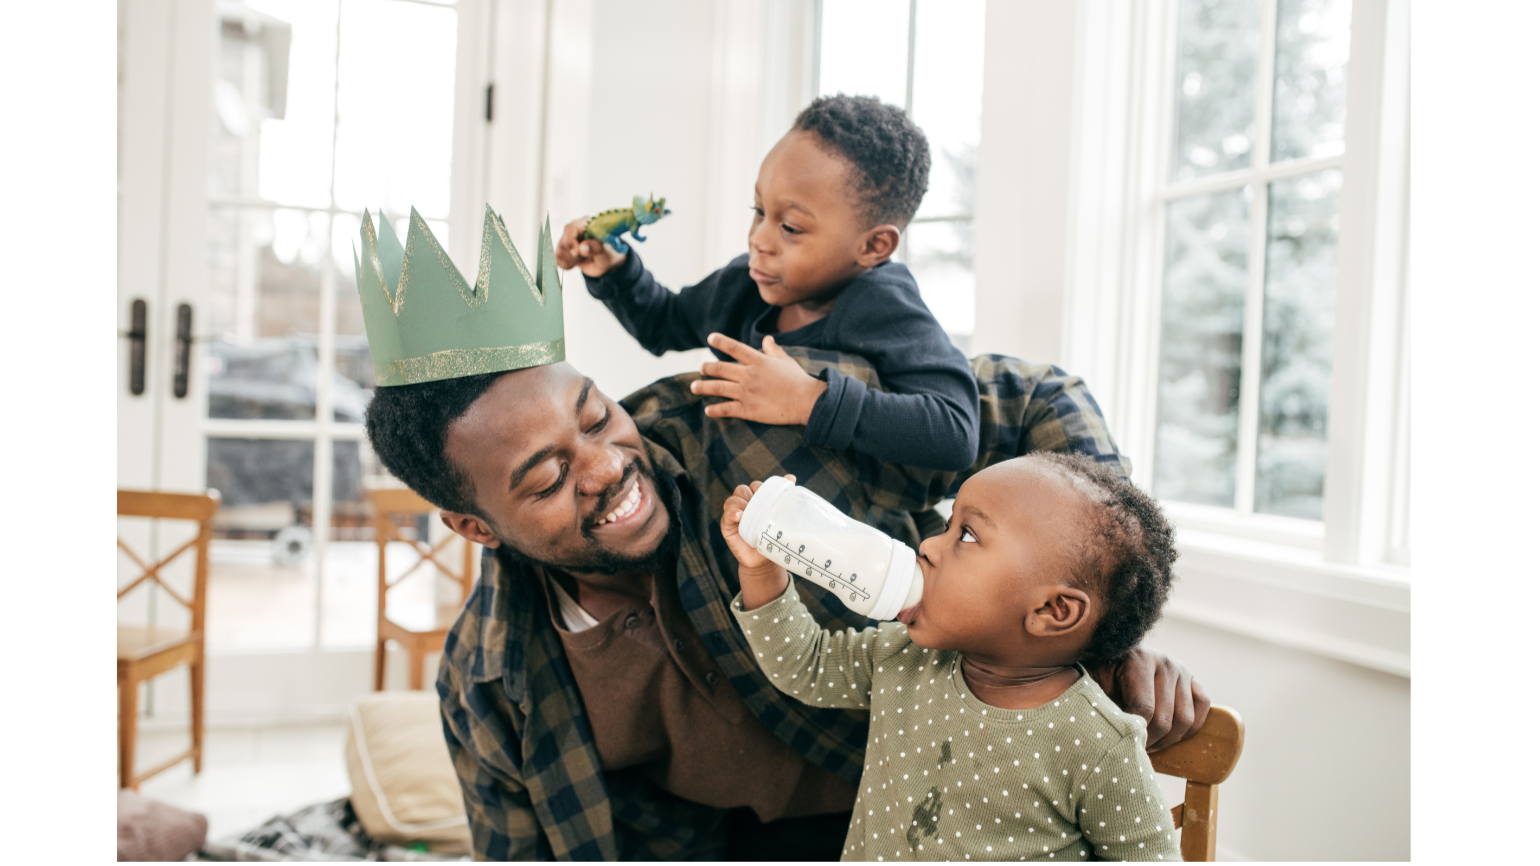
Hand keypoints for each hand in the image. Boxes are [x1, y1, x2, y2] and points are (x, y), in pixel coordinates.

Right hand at [556, 217, 626, 276]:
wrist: (606, 262)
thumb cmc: (608, 253)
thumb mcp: (607, 251)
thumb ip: (596, 248)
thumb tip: (582, 248)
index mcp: (585, 223)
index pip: (571, 228)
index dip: (571, 241)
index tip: (576, 252)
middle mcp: (573, 229)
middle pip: (564, 242)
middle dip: (575, 254)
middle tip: (588, 257)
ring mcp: (566, 239)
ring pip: (560, 252)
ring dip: (573, 260)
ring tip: (585, 258)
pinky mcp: (562, 250)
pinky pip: (558, 260)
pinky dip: (568, 265)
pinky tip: (578, 262)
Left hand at [691, 333, 827, 424]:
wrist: (806, 401)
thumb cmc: (798, 380)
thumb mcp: (785, 360)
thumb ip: (773, 350)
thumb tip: (766, 339)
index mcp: (758, 361)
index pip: (734, 347)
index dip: (720, 341)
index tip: (710, 338)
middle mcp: (749, 375)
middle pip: (720, 369)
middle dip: (706, 368)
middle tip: (700, 369)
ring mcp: (747, 392)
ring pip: (718, 388)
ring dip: (703, 387)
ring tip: (693, 387)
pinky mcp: (748, 409)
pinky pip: (726, 409)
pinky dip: (715, 410)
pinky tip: (707, 411)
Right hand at [721, 478, 793, 608]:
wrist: (764, 561)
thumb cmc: (774, 538)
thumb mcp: (781, 518)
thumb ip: (783, 499)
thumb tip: (791, 477)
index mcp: (757, 500)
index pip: (756, 486)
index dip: (762, 488)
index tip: (771, 496)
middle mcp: (744, 505)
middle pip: (743, 489)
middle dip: (753, 495)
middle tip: (763, 507)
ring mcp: (734, 515)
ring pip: (734, 499)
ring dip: (742, 503)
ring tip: (749, 512)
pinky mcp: (727, 526)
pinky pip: (726, 515)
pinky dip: (731, 513)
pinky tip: (739, 516)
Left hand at [1086, 646, 1210, 750]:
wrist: (1112, 661)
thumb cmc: (1098, 677)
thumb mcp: (1090, 683)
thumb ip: (1088, 693)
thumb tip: (1086, 711)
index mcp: (1138, 659)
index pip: (1144, 709)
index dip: (1134, 733)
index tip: (1122, 743)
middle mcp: (1164, 662)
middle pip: (1165, 719)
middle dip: (1149, 741)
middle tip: (1134, 749)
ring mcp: (1181, 670)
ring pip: (1185, 719)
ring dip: (1168, 740)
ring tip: (1148, 744)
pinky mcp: (1193, 679)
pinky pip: (1202, 707)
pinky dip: (1190, 728)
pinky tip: (1169, 735)